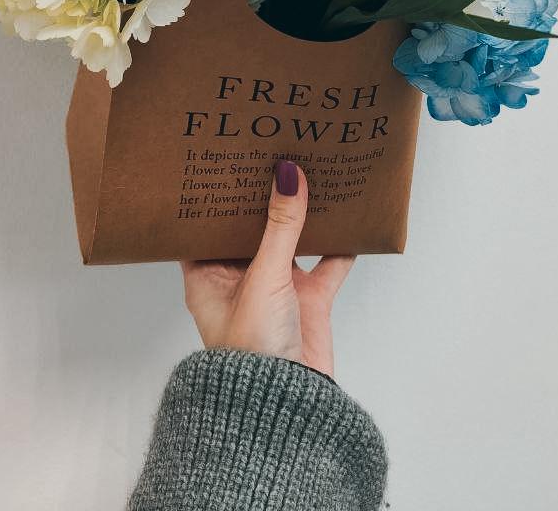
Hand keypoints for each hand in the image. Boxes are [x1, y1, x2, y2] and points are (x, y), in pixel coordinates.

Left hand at [181, 161, 354, 376]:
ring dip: (303, 215)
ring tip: (313, 171)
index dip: (213, 194)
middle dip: (264, 196)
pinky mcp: (308, 302)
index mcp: (209, 274)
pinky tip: (352, 218)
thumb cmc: (252, 352)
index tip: (223, 158)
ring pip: (291, 241)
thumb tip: (287, 175)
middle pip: (251, 227)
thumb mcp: (264, 277)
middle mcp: (240, 278)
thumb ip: (280, 226)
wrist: (289, 407)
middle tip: (274, 151)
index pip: (205, 225)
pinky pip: (327, 266)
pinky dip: (339, 245)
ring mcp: (276, 289)